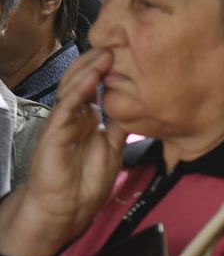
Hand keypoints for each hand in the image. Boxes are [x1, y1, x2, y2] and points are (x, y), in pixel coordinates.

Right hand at [0, 50, 127, 255]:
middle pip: (81, 81)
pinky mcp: (53, 134)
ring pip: (72, 89)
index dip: (105, 70)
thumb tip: (138, 106)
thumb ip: (120, 126)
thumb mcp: (114, 148)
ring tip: (104, 55)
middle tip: (114, 45)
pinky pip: (65, 108)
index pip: (93, 86)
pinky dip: (78, 93)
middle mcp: (72, 116)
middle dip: (96, 62)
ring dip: (88, 70)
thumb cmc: (86, 182)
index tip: (124, 54)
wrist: (66, 210)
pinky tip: (90, 80)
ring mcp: (61, 123)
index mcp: (85, 118)